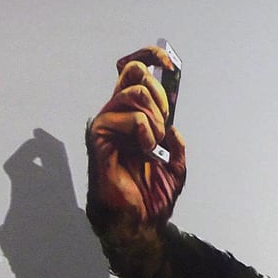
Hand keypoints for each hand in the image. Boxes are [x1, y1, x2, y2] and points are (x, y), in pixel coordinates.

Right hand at [87, 45, 184, 226]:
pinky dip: (146, 131)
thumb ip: (177, 142)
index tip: (170, 62)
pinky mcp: (100, 136)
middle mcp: (118, 115)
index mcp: (134, 118)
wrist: (141, 220)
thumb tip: (173, 126)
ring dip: (155, 117)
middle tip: (164, 124)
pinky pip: (129, 117)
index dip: (150, 58)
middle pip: (134, 74)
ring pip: (134, 92)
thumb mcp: (177, 165)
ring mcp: (108, 124)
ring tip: (154, 143)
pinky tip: (146, 149)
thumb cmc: (152, 195)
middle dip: (159, 95)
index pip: (135, 74)